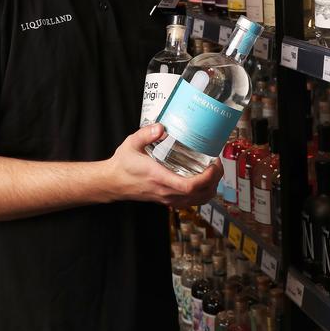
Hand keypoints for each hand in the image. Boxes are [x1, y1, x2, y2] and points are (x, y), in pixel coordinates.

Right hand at [104, 122, 222, 207]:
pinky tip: (202, 182)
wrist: (113, 182)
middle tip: (217, 164)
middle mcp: (165, 191)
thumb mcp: (131, 144)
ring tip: (213, 172)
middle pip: (199, 194)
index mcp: (159, 178)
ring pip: (197, 201)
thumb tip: (161, 128)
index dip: (207, 178)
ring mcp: (167, 198)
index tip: (214, 165)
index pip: (189, 186)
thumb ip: (146, 134)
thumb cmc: (122, 165)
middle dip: (214, 180)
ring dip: (210, 188)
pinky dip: (202, 195)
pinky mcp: (166, 200)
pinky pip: (190, 202)